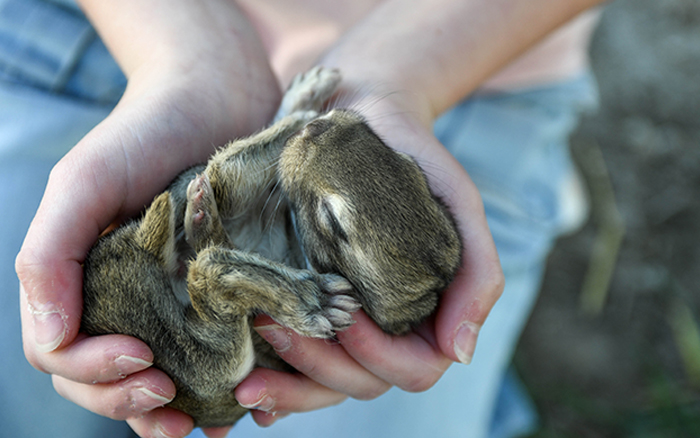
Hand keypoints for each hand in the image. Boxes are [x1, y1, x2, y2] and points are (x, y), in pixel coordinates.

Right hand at [15, 2, 280, 436]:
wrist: (219, 95)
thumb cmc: (146, 132)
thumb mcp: (86, 182)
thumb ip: (51, 256)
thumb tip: (51, 340)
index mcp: (85, 281)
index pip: (66, 355)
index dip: (94, 375)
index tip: (143, 361)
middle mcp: (126, 297)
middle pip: (108, 380)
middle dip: (130, 403)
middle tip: (168, 400)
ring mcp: (174, 299)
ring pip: (160, 379)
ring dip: (173, 414)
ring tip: (205, 423)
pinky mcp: (223, 292)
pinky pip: (214, 352)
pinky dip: (221, 385)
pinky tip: (243, 400)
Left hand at [234, 88, 504, 426]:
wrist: (364, 118)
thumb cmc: (415, 159)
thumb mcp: (458, 204)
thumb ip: (478, 273)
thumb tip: (461, 354)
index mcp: (428, 313)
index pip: (413, 369)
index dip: (381, 356)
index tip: (347, 315)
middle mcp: (386, 326)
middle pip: (361, 383)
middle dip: (319, 371)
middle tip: (276, 328)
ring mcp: (345, 319)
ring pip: (324, 384)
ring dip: (289, 388)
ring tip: (245, 379)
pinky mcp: (308, 302)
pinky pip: (294, 361)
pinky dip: (275, 382)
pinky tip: (246, 388)